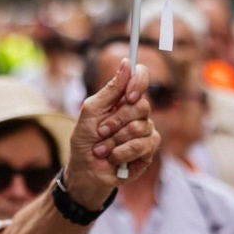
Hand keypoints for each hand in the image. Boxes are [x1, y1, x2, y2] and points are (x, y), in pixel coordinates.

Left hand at [66, 56, 158, 204]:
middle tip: (100, 132)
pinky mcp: (149, 151)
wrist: (86, 170)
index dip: (139, 82)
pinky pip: (144, 145)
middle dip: (116, 121)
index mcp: (122, 98)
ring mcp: (145, 131)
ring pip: (142, 127)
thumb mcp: (91, 111)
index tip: (129, 95)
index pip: (140, 78)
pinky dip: (123, 151)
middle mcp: (137, 112)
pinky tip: (113, 157)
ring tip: (103, 149)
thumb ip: (110, 90)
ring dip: (116, 140)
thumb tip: (126, 63)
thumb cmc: (85, 140)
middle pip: (142, 105)